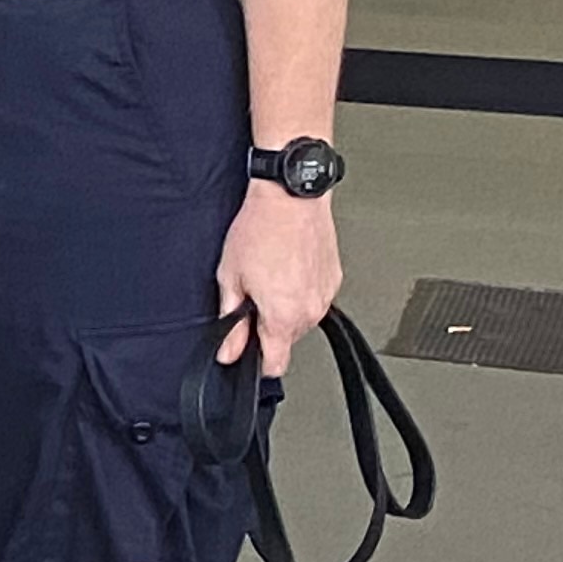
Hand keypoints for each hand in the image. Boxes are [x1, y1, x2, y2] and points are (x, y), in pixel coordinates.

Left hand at [216, 186, 340, 370]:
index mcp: (284, 316)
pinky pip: (313, 299)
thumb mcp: (231, 277)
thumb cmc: (260, 230)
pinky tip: (285, 268)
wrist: (290, 197)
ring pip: (300, 320)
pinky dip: (298, 292)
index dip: (257, 361)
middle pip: (287, 339)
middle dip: (267, 327)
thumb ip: (231, 321)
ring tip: (268, 277)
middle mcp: (310, 310)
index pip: (276, 364)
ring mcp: (325, 295)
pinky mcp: (333, 280)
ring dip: (284, 309)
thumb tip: (228, 350)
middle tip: (251, 296)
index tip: (245, 351)